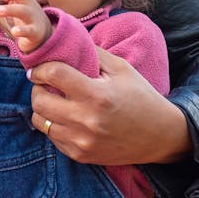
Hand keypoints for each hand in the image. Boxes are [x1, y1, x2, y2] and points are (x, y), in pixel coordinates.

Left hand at [0, 0, 50, 52]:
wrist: (44, 34)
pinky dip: (22, 31)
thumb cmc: (26, 18)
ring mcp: (34, 18)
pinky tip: (14, 31)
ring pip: (23, 11)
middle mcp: (30, 5)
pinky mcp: (36, 32)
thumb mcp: (17, 6)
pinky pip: (29, 31)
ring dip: (10, 9)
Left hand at [28, 48, 189, 165]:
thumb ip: (93, 54)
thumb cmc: (141, 97)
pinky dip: (53, 126)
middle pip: (40, 101)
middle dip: (37, 88)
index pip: (54, 75)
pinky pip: (52, 138)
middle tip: (44, 83)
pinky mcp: (81, 155)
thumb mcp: (122, 69)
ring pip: (41, 122)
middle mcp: (86, 120)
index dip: (41, 68)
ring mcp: (82, 141)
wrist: (161, 136)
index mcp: (97, 95)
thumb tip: (66, 42)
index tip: (39, 68)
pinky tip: (66, 117)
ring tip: (54, 100)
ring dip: (42, 108)